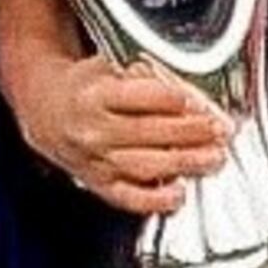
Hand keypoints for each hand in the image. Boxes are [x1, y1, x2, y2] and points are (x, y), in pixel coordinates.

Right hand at [13, 51, 230, 214]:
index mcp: (95, 94)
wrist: (47, 112)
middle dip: (191, 132)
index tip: (200, 102)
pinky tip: (179, 194)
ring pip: (144, 165)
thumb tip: (190, 97)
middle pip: (149, 132)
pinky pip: (128, 197)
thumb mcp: (109, 67)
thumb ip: (145, 80)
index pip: (141, 97)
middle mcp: (94, 129)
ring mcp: (95, 160)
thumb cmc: (86, 88)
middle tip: (220, 130)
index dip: (175, 100)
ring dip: (185, 163)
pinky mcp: (98, 183)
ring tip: (213, 158)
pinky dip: (156, 200)